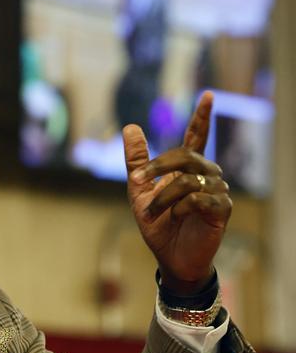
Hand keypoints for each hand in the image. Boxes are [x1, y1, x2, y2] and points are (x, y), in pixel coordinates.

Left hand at [122, 91, 231, 293]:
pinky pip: (198, 198)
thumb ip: (136, 161)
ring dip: (163, 197)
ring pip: (188, 180)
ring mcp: (217, 191)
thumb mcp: (139, 191)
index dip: (202, 116)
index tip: (208, 95)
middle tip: (138, 180)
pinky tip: (175, 217)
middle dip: (157, 166)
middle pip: (185, 155)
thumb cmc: (157, 225)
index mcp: (187, 169)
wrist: (169, 257)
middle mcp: (205, 175)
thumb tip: (131, 127)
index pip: (197, 137)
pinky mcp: (221, 209)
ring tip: (151, 213)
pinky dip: (180, 208)